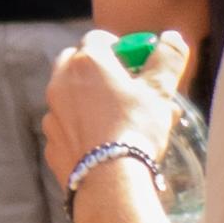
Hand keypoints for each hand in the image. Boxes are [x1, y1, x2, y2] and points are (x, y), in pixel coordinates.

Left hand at [41, 28, 182, 197]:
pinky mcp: (51, 144)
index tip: (137, 65)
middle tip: (124, 89)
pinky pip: (66, 129)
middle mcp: (61, 83)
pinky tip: (103, 146)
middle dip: (98, 71)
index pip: (99, 38)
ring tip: (119, 123)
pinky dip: (81, 131)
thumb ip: (168, 59)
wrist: (110, 183)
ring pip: (70, 98)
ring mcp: (52, 115)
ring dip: (88, 102)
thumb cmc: (136, 130)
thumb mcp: (160, 91)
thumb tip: (172, 38)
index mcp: (87, 62)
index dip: (120, 48)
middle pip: (76, 63)